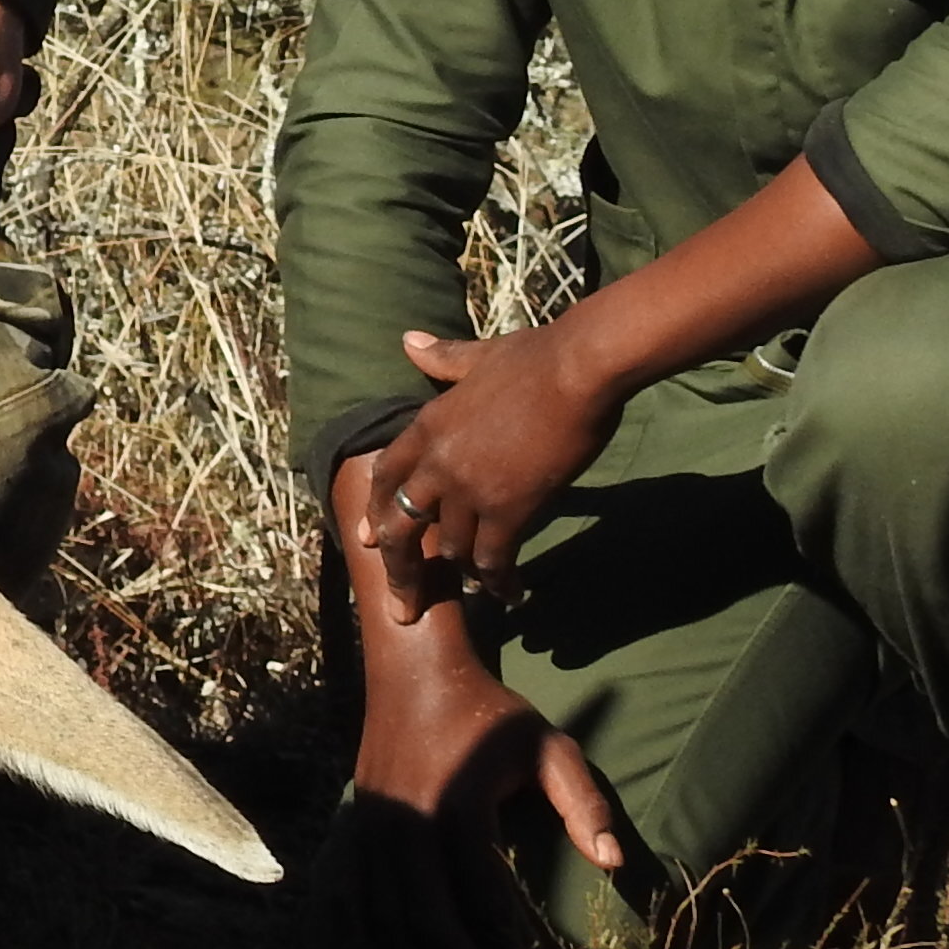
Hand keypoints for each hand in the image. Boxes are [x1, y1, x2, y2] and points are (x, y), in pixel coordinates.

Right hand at [328, 451, 630, 948]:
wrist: (411, 674)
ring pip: (385, 911)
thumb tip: (616, 862)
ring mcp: (375, 824)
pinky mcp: (359, 828)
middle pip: (424, 909)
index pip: (478, 880)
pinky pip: (362, 897)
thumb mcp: (548, 746)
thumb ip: (583, 800)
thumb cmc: (491, 713)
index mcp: (457, 798)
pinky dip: (375, 942)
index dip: (499, 929)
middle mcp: (408, 816)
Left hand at [356, 319, 624, 619]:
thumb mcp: (480, 357)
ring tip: (477, 589)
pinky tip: (512, 595)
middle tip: (401, 607)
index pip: (387, 477)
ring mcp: (470, 488)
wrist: (579, 369)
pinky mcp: (509, 508)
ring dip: (464, 573)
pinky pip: (494, 558)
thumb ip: (443, 359)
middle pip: (403, 527)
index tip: (369, 540)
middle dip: (399, 570)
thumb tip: (409, 341)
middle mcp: (438, 462)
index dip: (377, 511)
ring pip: (454, 548)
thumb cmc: (538, 356)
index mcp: (428, 425)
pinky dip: (500, 582)